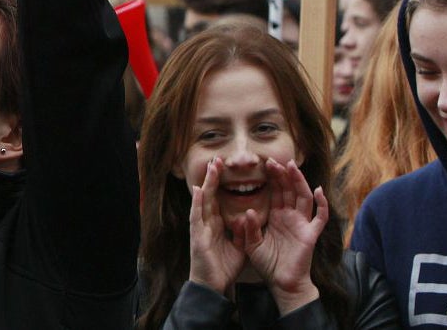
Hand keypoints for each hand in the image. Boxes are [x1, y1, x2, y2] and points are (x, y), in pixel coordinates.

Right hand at [188, 158, 245, 295]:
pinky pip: (197, 216)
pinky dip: (198, 202)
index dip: (221, 184)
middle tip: (218, 159)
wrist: (212, 286)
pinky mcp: (197, 235)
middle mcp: (206, 222)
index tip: (225, 168)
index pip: (218, 199)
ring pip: (203, 200)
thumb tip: (248, 218)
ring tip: (211, 167)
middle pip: (210, 194)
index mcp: (215, 224)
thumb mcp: (238, 247)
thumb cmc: (223, 268)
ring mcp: (200, 227)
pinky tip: (200, 190)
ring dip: (207, 183)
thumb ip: (242, 232)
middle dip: (213, 177)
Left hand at [241, 159, 326, 313]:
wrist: (282, 284)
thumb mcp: (252, 244)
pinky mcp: (311, 235)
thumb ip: (250, 228)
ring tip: (292, 167)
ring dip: (299, 182)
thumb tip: (249, 211)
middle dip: (283, 175)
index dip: (272, 178)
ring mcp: (302, 224)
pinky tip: (318, 190)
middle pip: (289, 190)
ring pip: (304, 197)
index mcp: (277, 216)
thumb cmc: (268, 264)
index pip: (276, 192)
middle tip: (274, 160)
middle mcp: (290, 216)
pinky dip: (322, 204)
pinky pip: (320, 218)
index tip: (264, 164)